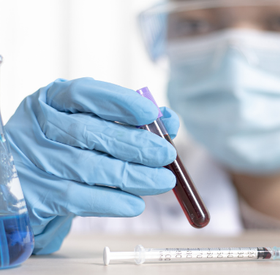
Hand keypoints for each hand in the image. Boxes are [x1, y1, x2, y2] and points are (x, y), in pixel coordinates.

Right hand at [5, 78, 178, 253]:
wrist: (28, 189)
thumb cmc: (70, 150)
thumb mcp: (92, 128)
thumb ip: (130, 122)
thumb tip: (170, 121)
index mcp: (51, 100)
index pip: (83, 93)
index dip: (119, 102)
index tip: (151, 113)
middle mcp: (36, 126)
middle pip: (89, 132)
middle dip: (135, 144)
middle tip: (168, 154)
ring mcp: (30, 160)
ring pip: (88, 167)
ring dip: (132, 176)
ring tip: (164, 181)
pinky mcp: (33, 195)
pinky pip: (76, 198)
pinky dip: (111, 201)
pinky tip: (136, 203)